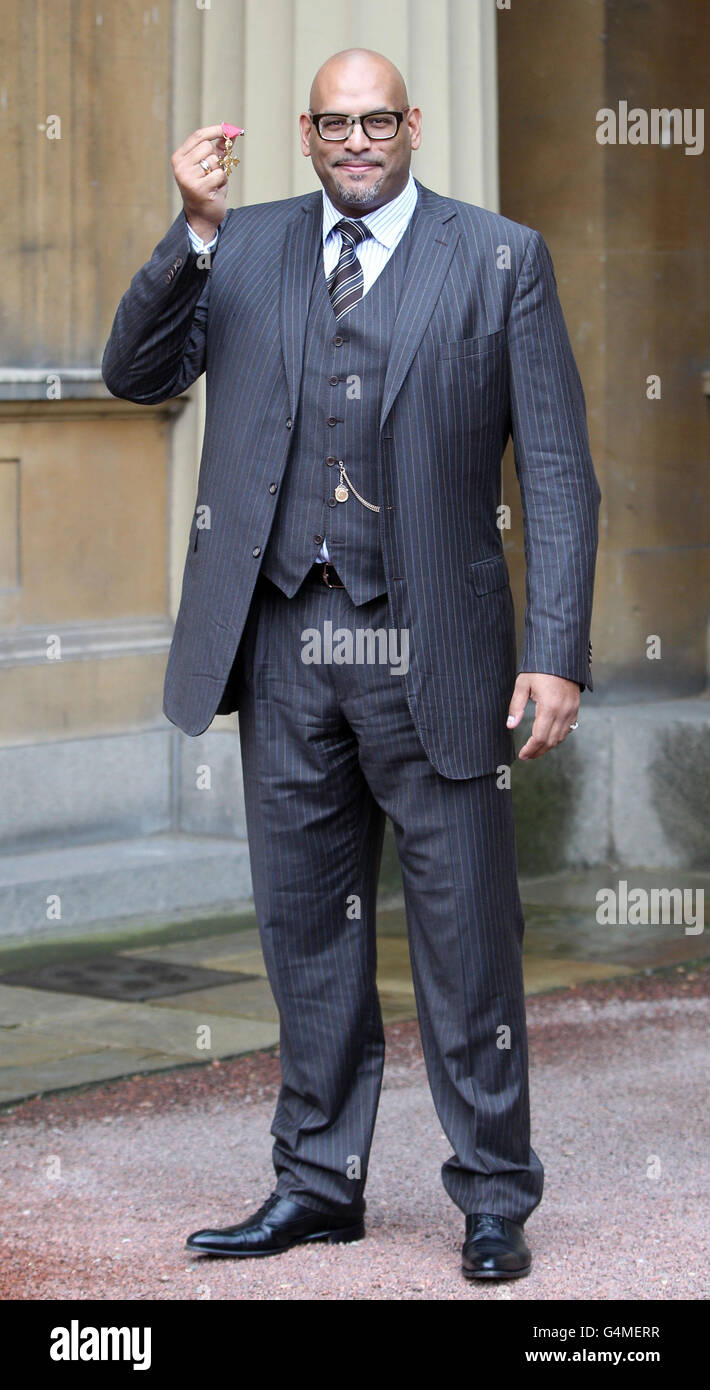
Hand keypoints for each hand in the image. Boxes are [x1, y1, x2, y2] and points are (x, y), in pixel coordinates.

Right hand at [171, 125, 230, 241]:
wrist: (202, 216)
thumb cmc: (207, 189)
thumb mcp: (211, 166)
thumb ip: (219, 149)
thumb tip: (232, 131)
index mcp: (179, 158)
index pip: (198, 136)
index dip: (215, 130)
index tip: (229, 129)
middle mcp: (180, 166)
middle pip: (207, 146)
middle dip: (216, 157)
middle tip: (212, 172)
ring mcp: (187, 177)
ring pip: (213, 160)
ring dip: (219, 171)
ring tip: (213, 183)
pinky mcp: (198, 188)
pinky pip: (219, 174)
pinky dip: (221, 181)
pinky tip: (215, 189)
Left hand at [506, 672, 579, 759]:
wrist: (561, 655)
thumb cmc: (539, 668)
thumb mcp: (522, 684)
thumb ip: (516, 707)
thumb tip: (510, 726)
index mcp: (549, 707)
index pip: (539, 737)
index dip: (530, 749)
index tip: (522, 755)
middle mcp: (563, 711)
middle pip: (551, 741)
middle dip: (538, 751)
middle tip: (526, 756)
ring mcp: (572, 710)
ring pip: (561, 737)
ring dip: (548, 746)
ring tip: (535, 749)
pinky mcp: (576, 707)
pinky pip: (568, 728)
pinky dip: (558, 736)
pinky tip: (548, 737)